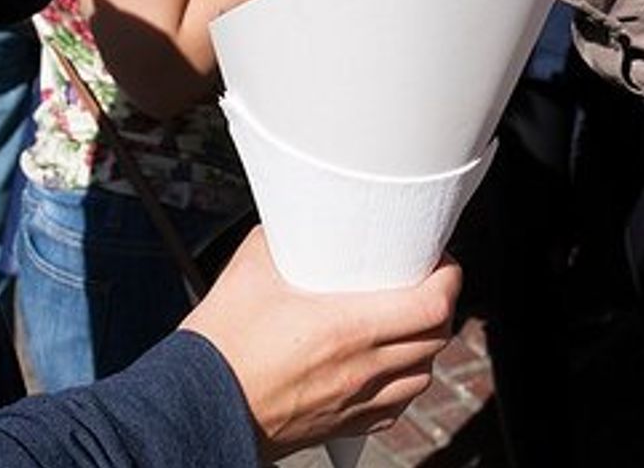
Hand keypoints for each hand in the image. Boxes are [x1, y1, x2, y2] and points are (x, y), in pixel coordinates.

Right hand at [181, 228, 460, 459]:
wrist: (193, 405)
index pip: (433, 305)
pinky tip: (388, 367)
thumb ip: (288, 237)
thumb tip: (304, 218)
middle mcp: (361, 369)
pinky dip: (401, 383)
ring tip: (411, 324)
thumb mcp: (252, 268)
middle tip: (427, 283)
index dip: (449, 279)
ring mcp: (355, 402)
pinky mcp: (343, 425)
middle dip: (441, 306)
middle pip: (436, 339)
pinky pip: (394, 407)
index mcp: (347, 327)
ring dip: (425, 347)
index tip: (441, 262)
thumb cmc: (219, 343)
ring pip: (421, 376)